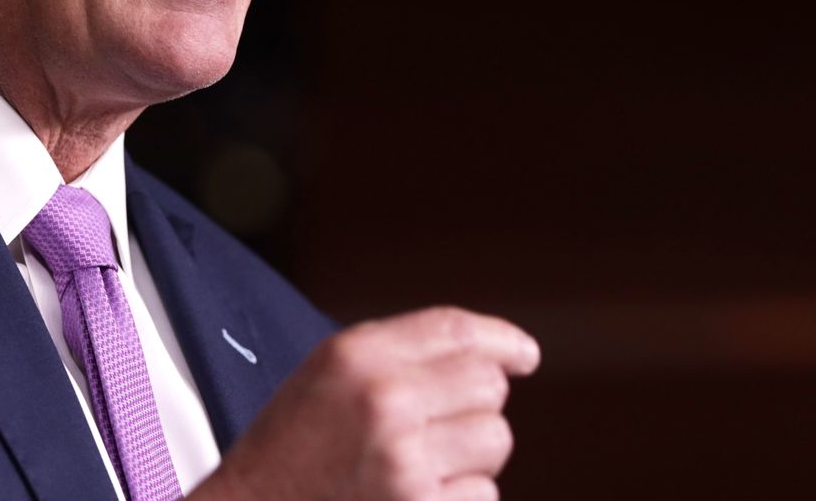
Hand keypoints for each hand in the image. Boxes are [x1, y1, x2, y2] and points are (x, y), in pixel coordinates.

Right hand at [192, 306, 540, 500]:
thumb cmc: (291, 446)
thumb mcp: (328, 375)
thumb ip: (400, 355)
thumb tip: (500, 360)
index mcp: (356, 356)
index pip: (457, 331)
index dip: (502, 340)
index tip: (524, 355)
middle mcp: (384, 401)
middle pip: (488, 387)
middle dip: (476, 405)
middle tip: (437, 425)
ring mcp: (405, 463)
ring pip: (494, 441)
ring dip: (469, 455)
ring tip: (416, 465)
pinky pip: (483, 494)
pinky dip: (457, 497)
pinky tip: (411, 497)